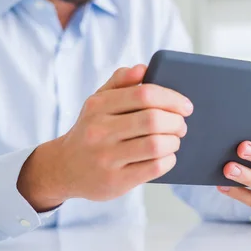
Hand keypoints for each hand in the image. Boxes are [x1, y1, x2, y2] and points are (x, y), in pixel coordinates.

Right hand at [18, 65, 192, 211]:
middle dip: (176, 122)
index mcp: (98, 106)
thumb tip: (143, 69)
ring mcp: (106, 158)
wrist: (64, 168)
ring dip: (173, 142)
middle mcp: (99, 131)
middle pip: (153, 120)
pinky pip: (154, 168)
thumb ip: (120, 81)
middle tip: (181, 125)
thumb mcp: (98, 102)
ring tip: (174, 140)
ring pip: (156, 145)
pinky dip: (168, 160)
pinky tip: (166, 156)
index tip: (186, 106)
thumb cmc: (91, 129)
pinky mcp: (115, 181)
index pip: (144, 94)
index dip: (171, 98)